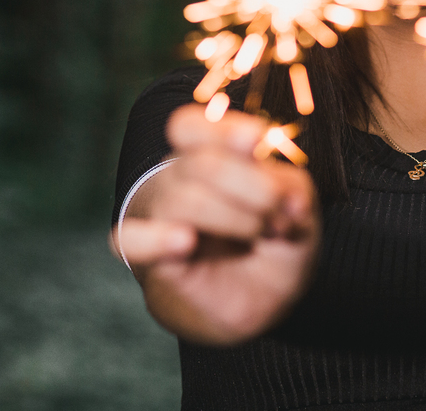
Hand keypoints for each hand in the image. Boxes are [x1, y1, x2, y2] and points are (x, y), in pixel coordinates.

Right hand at [111, 105, 319, 344]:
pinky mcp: (153, 257)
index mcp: (210, 153)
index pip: (189, 127)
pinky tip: (186, 241)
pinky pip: (129, 241)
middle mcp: (179, 178)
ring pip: (182, 199)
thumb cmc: (273, 238)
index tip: (257, 139)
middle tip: (280, 215)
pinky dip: (155, 239)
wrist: (256, 297)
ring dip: (235, 217)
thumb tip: (290, 198)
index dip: (220, 130)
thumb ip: (291, 190)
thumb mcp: (296, 207)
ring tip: (262, 233)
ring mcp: (163, 216)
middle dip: (254, 187)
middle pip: (201, 163)